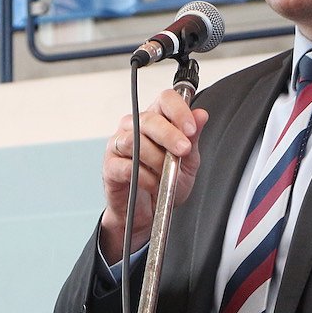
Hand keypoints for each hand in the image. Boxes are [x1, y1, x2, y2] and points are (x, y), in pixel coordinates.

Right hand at [99, 89, 209, 259]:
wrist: (148, 213)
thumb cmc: (164, 183)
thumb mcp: (187, 161)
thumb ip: (193, 138)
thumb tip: (201, 115)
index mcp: (156, 120)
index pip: (165, 100)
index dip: (179, 110)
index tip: (191, 128)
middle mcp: (134, 127)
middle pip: (149, 119)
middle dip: (170, 135)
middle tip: (184, 151)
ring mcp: (118, 145)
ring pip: (134, 141)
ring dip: (156, 159)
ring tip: (166, 174)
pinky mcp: (110, 166)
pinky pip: (126, 166)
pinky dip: (143, 177)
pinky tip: (153, 184)